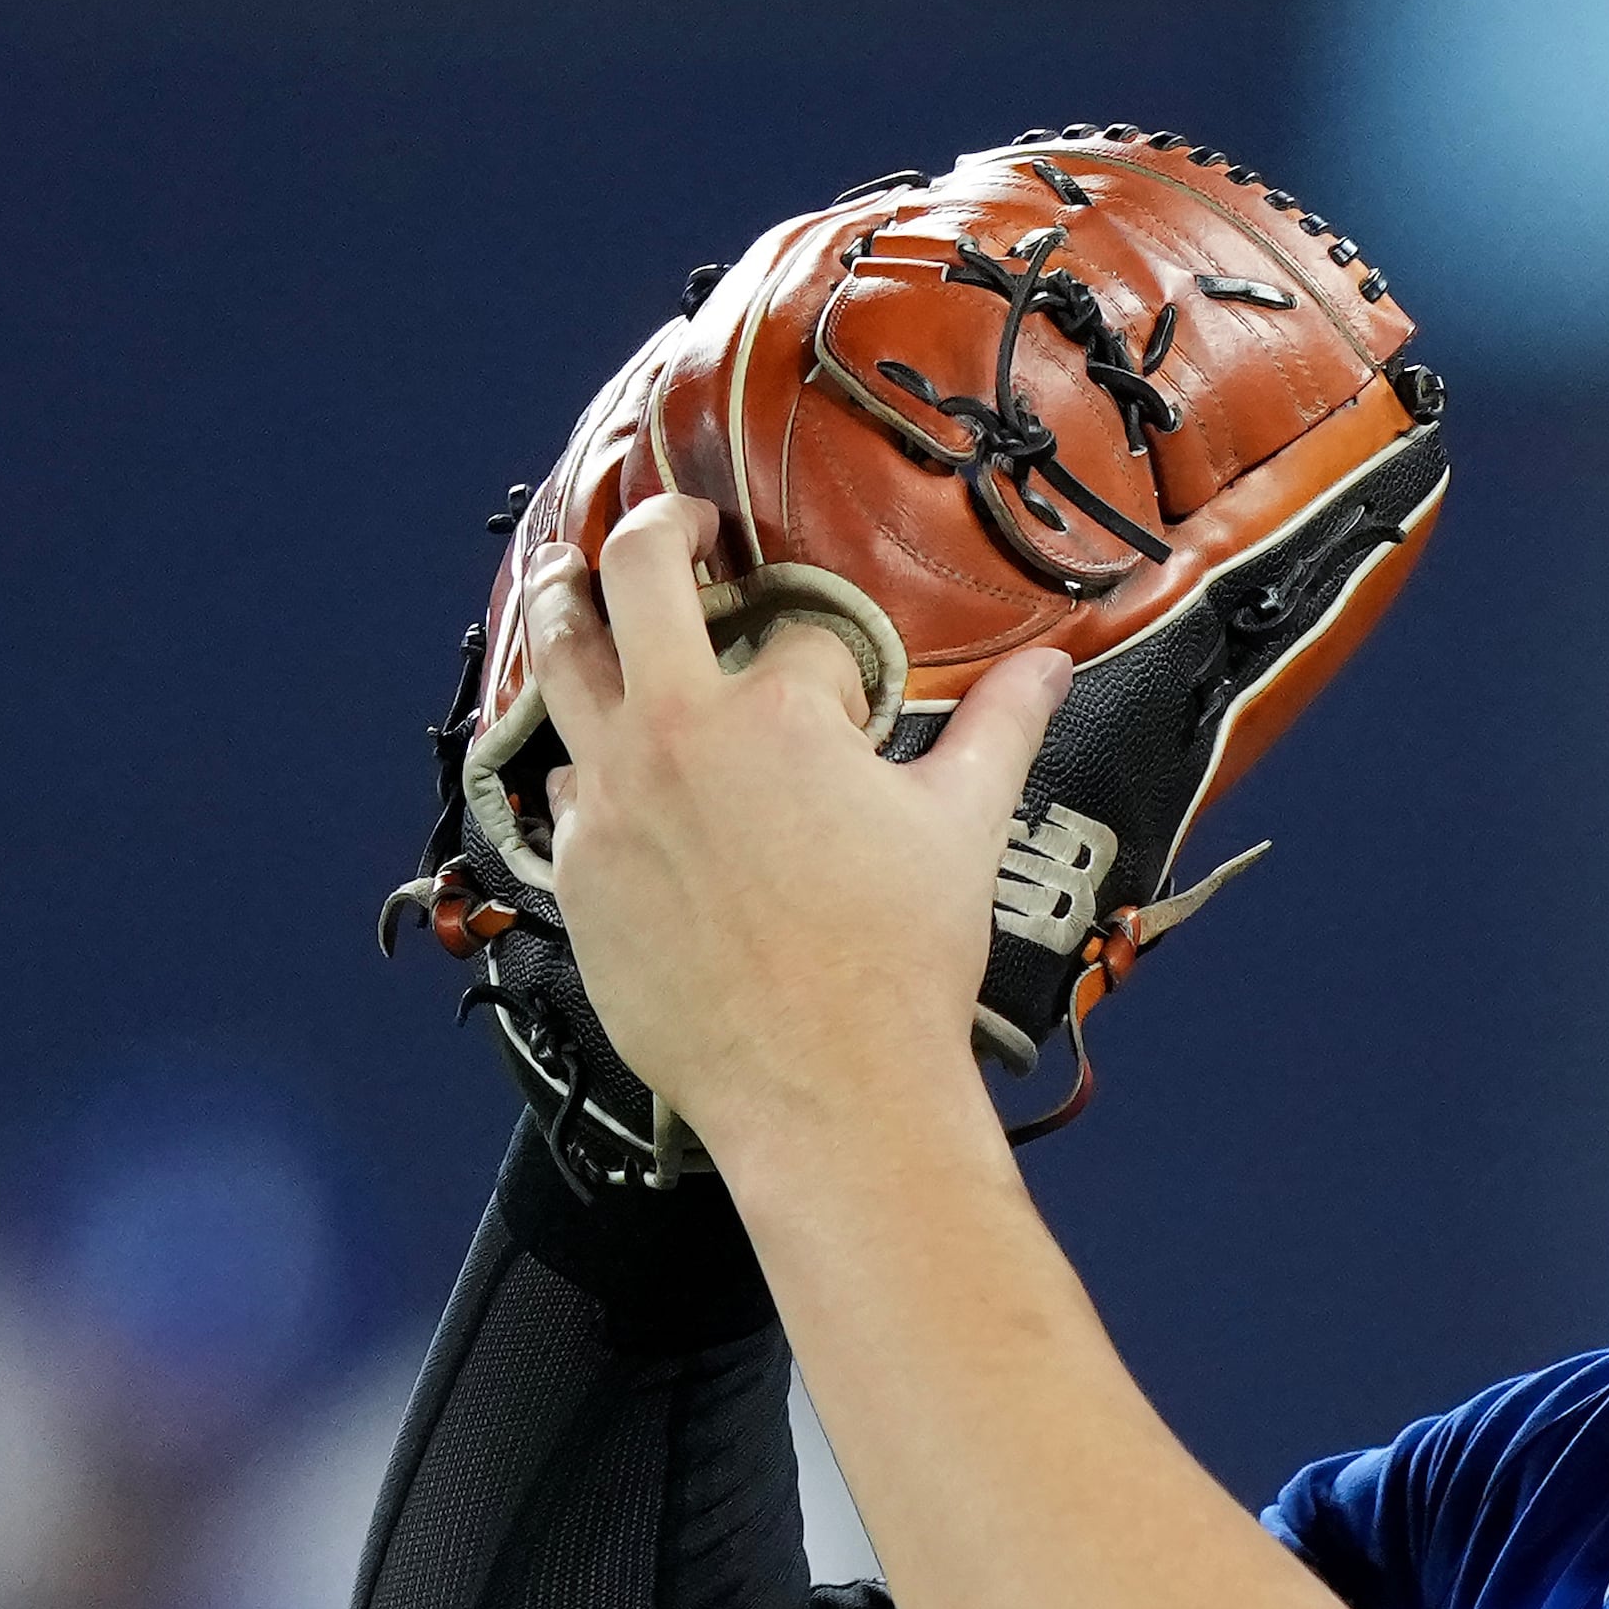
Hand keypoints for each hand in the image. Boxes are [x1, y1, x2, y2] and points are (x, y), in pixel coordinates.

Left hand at [523, 494, 1073, 1159]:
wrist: (825, 1088)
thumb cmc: (900, 958)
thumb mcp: (963, 827)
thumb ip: (999, 727)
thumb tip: (1050, 664)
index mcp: (776, 712)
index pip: (799, 634)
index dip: (836, 665)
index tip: (853, 703)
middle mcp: (675, 736)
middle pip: (636, 577)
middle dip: (659, 529)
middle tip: (678, 520)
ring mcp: (610, 804)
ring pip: (557, 664)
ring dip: (564, 607)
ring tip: (566, 582)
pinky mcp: (577, 873)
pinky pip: (558, 787)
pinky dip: (579, 761)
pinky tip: (597, 766)